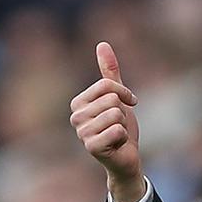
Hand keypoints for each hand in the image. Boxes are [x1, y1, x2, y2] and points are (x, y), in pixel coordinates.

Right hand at [70, 41, 145, 201]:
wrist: (126, 158)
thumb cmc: (120, 126)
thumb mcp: (117, 96)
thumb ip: (109, 72)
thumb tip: (102, 44)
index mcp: (78, 103)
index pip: (106, 85)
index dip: (124, 93)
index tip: (126, 104)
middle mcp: (75, 117)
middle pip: (111, 99)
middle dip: (123, 112)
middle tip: (119, 125)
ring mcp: (82, 133)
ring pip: (116, 114)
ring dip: (124, 126)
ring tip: (117, 135)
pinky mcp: (92, 147)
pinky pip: (117, 130)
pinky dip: (124, 137)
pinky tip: (117, 145)